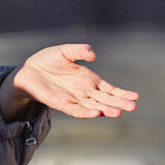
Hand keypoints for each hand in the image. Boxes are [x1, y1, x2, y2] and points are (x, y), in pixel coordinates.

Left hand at [1, 43, 139, 119]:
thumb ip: (79, 51)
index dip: (122, 93)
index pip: (110, 89)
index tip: (136, 97)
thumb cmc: (47, 60)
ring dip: (105, 110)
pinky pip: (75, 110)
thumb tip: (93, 54)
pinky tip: (95, 113)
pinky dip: (85, 112)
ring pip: (93, 107)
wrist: (27, 70)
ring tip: (117, 112)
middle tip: (133, 107)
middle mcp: (84, 92)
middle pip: (105, 100)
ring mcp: (73, 99)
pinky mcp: (61, 103)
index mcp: (89, 80)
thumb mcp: (65, 51)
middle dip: (119, 103)